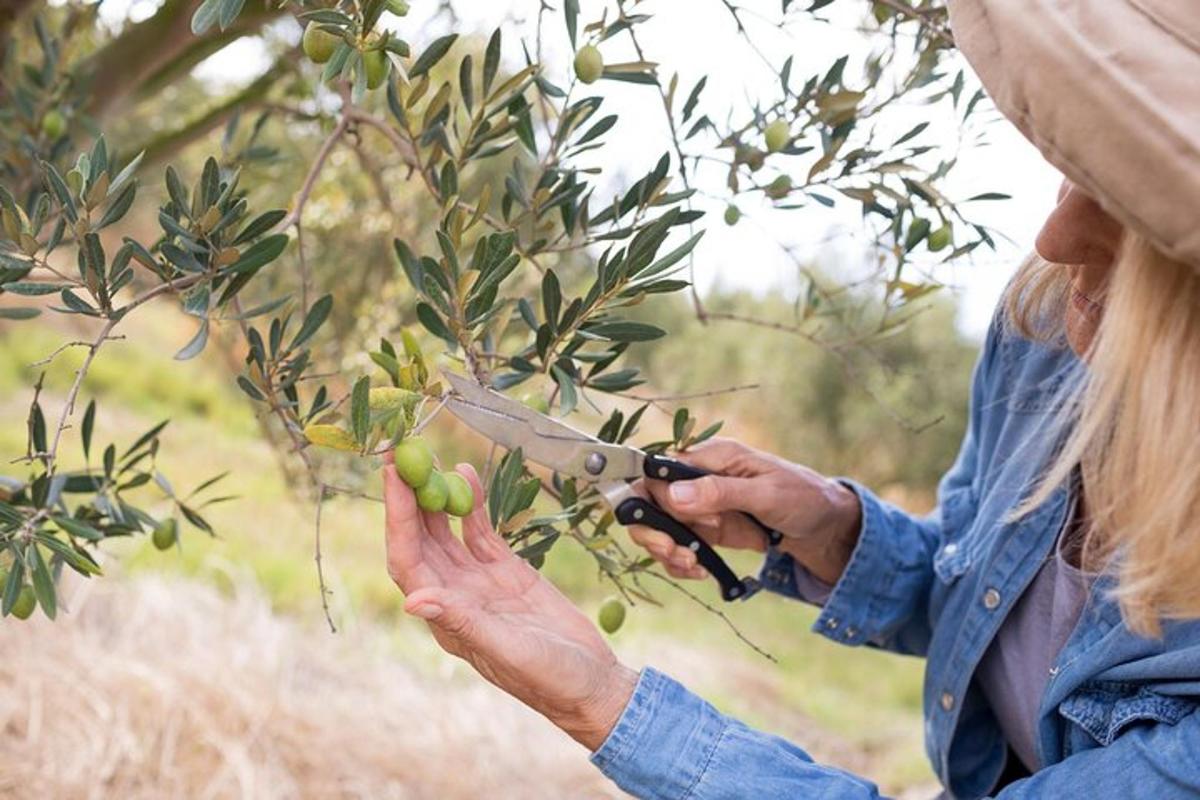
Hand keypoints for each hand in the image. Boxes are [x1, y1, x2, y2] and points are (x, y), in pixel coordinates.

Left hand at [382, 454, 637, 750]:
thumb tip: (413, 600)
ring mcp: (479, 581)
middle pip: (419, 539)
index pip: (408, 559)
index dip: (397, 517)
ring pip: (445, 531)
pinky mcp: (506, 571)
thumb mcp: (507, 649)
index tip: (391, 476)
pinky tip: (465, 474)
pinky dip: (470, 504)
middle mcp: (455, 595)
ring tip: (426, 457)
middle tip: (399, 452)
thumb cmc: (549, 677)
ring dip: (433, 496)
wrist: (591, 681)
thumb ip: (463, 622)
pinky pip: (479, 531)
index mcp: (446, 616)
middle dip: (407, 497)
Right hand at [629, 438, 861, 585]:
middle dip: (653, 531)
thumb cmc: (804, 498)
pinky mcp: (705, 530)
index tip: (682, 525)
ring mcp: (700, 506)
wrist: (827, 527)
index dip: (658, 500)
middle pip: (648, 501)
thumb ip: (720, 492)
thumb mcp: (766, 494)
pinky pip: (676, 545)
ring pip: (657, 526)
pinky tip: (700, 571)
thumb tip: (673, 495)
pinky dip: (680, 562)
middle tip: (676, 554)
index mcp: (712, 457)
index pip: (659, 471)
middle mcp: (698, 479)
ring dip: (666, 551)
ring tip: (693, 566)